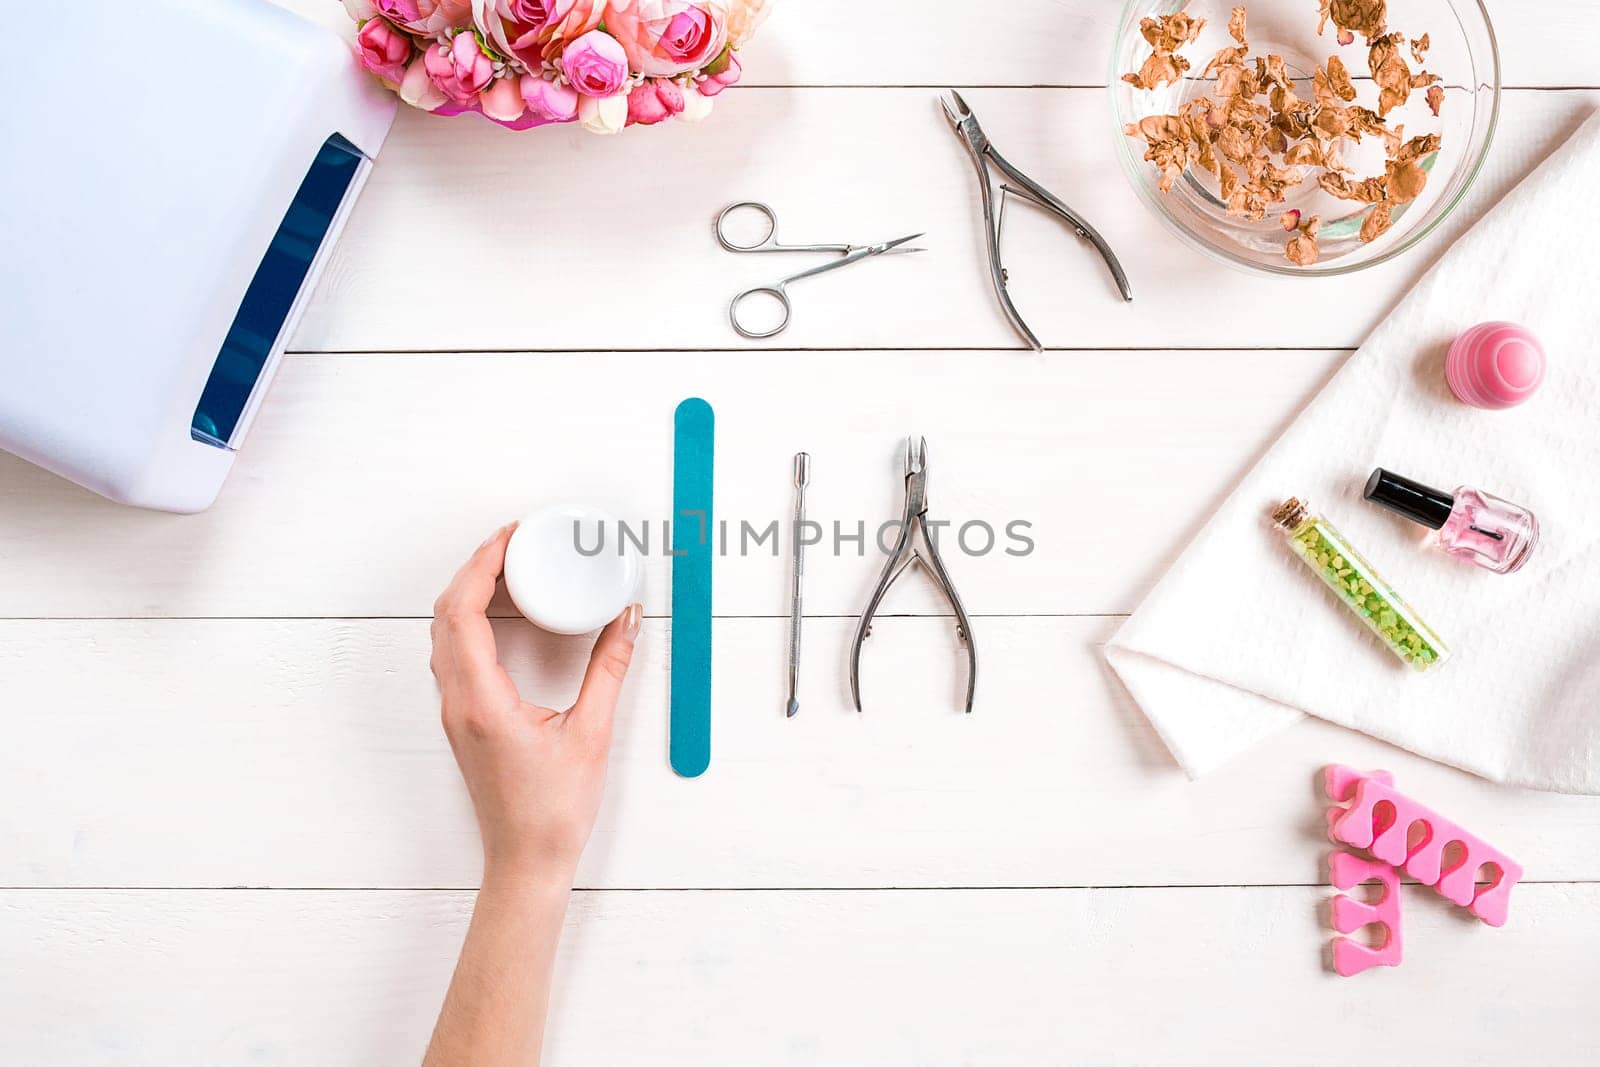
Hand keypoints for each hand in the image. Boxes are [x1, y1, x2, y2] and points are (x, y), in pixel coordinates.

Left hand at [430, 523, 641, 885]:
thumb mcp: (593, 734)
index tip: (510, 536)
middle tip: (513, 541)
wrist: (527, 862)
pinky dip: (469, 621)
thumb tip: (626, 619)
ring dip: (468, 593)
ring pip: (444, 634)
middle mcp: (458, 702)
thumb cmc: (553, 812)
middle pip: (445, 615)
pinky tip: (500, 615)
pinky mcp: (464, 720)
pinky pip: (454, 654)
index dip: (481, 564)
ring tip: (508, 568)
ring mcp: (456, 712)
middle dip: (474, 568)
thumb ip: (609, 669)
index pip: (462, 612)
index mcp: (482, 701)